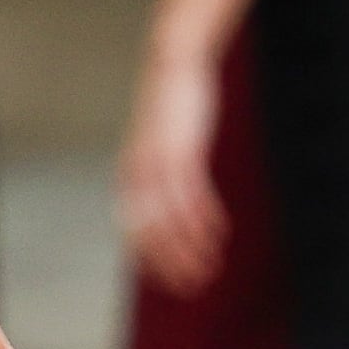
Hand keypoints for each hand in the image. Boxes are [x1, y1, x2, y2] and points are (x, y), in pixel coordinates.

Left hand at [117, 51, 228, 296]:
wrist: (172, 62)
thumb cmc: (170, 107)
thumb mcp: (160, 146)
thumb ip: (160, 175)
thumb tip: (171, 205)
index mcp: (130, 179)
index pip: (137, 235)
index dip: (156, 263)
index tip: (175, 282)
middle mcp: (139, 176)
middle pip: (153, 235)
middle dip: (173, 264)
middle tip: (194, 286)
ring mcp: (159, 164)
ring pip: (173, 221)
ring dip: (192, 248)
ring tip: (211, 267)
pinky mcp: (182, 151)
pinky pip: (192, 196)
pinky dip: (204, 219)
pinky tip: (219, 235)